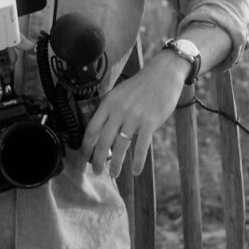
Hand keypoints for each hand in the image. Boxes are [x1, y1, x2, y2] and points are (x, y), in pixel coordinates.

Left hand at [80, 50, 190, 178]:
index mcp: (109, 103)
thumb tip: (101, 134)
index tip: (85, 157)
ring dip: (116, 164)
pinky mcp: (149, 122)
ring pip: (120, 147)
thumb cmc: (140, 86)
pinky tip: (136, 171)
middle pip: (103, 141)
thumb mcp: (119, 94)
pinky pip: (141, 147)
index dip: (86, 146)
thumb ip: (110, 111)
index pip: (92, 128)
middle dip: (97, 160)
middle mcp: (119, 110)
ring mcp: (134, 117)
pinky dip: (138, 162)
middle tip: (96, 171)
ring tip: (114, 174)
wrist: (163, 75)